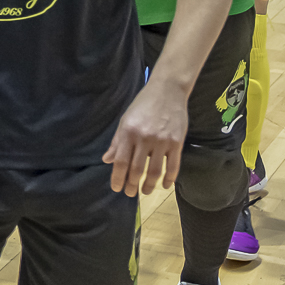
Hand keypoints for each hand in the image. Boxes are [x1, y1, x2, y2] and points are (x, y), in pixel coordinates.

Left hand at [103, 78, 187, 195]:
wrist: (168, 91)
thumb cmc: (143, 105)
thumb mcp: (125, 120)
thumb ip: (117, 142)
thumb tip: (107, 160)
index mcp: (128, 132)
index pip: (121, 161)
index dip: (118, 178)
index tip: (116, 188)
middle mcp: (144, 138)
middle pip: (137, 169)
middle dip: (132, 184)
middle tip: (130, 194)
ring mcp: (162, 141)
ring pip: (155, 171)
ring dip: (149, 185)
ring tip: (145, 192)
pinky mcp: (177, 142)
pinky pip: (173, 166)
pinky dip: (169, 178)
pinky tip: (165, 185)